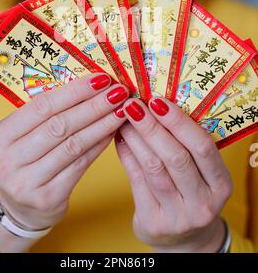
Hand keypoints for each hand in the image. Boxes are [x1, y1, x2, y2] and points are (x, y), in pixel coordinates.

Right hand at [0, 73, 128, 238]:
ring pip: (73, 145)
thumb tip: (89, 87)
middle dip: (93, 105)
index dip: (74, 91)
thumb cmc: (26, 161)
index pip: (41, 106)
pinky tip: (113, 132)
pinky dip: (99, 145)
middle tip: (118, 92)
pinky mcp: (47, 198)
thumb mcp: (23, 136)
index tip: (100, 79)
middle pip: (59, 125)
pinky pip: (80, 165)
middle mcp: (8, 160)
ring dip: (102, 124)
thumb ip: (46, 115)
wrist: (20, 209)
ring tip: (122, 110)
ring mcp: (26, 182)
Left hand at [114, 97, 231, 252]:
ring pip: (153, 168)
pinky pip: (136, 180)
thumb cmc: (191, 194)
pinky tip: (119, 138)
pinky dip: (126, 154)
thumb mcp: (201, 174)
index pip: (202, 146)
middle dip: (151, 126)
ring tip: (122, 118)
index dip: (178, 121)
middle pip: (175, 157)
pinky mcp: (153, 222)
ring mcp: (178, 216)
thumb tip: (156, 104)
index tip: (157, 100)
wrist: (184, 240)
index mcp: (220, 184)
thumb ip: (186, 145)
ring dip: (135, 138)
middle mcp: (203, 202)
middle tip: (132, 104)